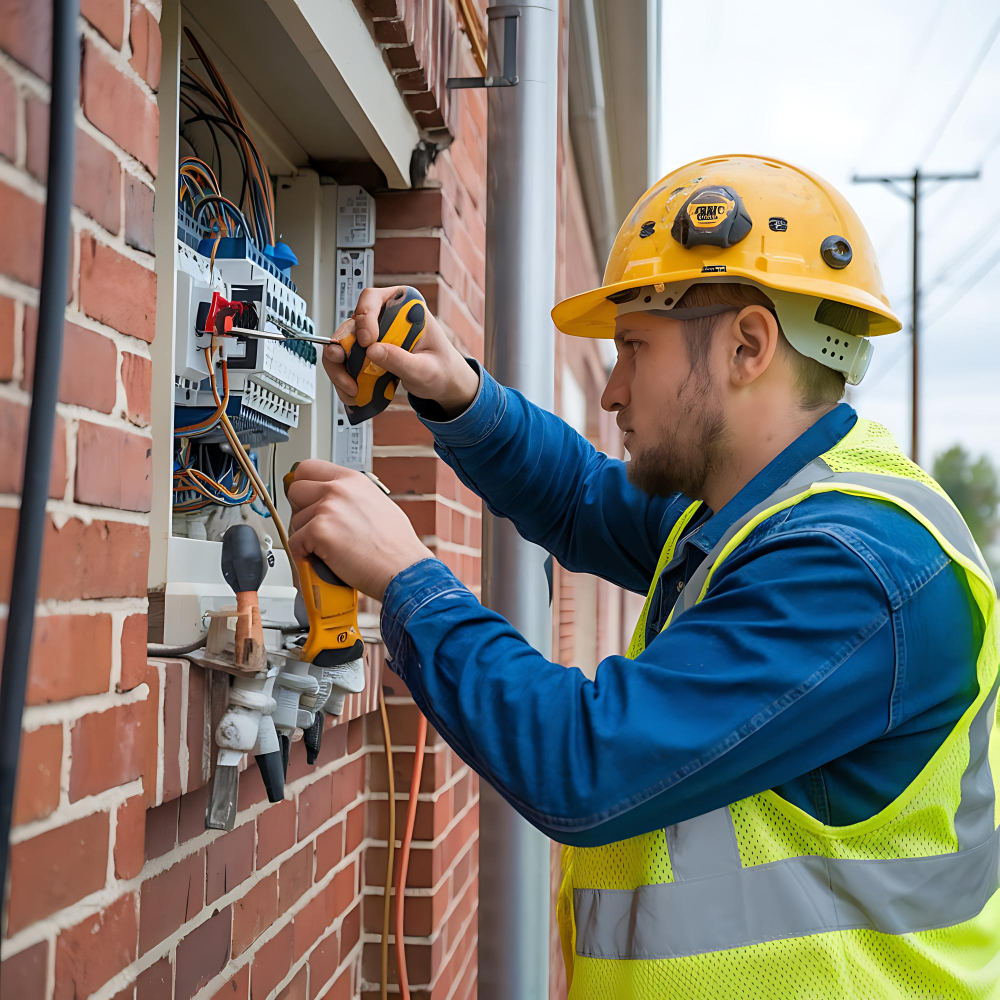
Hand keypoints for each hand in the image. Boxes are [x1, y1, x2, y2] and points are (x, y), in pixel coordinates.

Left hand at [286, 460, 433, 599]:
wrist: (403, 569)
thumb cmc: (396, 546)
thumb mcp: (377, 504)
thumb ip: (351, 497)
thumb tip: (333, 502)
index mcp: (352, 480)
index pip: (309, 468)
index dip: (304, 485)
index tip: (304, 497)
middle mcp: (338, 489)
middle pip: (295, 490)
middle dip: (300, 510)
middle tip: (314, 526)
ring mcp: (327, 509)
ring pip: (295, 520)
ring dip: (305, 536)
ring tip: (329, 547)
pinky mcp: (319, 531)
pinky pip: (295, 543)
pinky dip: (304, 555)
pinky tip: (323, 558)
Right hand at [323, 286, 479, 418]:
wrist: (442, 384)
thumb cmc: (441, 369)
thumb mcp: (426, 369)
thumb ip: (401, 360)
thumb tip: (372, 351)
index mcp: (404, 307)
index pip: (374, 299)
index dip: (365, 316)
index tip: (367, 341)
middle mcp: (384, 317)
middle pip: (352, 324)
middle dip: (343, 346)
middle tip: (341, 362)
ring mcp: (373, 336)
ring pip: (344, 344)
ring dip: (341, 367)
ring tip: (352, 389)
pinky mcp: (367, 353)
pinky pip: (347, 362)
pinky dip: (345, 378)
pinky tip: (354, 392)